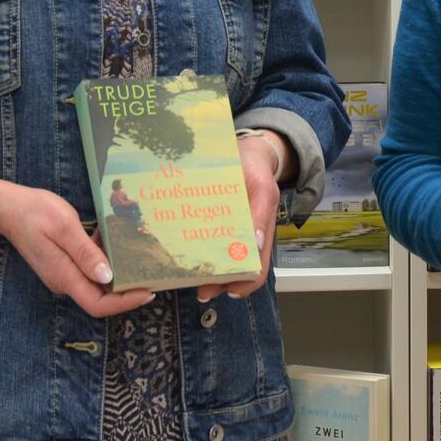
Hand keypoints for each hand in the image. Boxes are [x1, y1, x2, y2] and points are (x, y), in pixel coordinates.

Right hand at [0, 183, 154, 317]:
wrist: (9, 208)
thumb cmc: (36, 213)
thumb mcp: (65, 227)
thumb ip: (86, 253)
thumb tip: (107, 278)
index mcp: (64, 276)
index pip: (98, 305)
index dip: (125, 303)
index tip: (149, 292)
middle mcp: (64, 281)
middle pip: (101, 298)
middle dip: (128, 290)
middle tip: (153, 273)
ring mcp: (63, 274)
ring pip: (97, 284)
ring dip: (118, 273)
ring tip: (139, 255)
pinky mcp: (64, 265)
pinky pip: (90, 270)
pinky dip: (105, 260)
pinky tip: (113, 240)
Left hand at [197, 130, 282, 301]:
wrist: (247, 151)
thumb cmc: (254, 168)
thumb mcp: (261, 186)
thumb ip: (261, 212)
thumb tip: (255, 244)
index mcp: (259, 232)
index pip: (256, 268)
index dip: (244, 283)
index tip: (227, 289)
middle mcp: (244, 236)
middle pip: (234, 270)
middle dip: (217, 283)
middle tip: (198, 289)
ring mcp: (228, 230)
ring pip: (217, 259)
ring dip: (204, 271)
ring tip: (184, 276)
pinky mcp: (213, 221)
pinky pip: (204, 240)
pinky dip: (194, 250)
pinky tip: (179, 251)